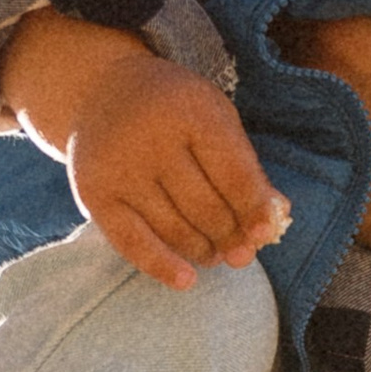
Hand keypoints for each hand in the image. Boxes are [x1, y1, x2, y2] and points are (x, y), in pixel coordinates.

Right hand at [0, 8, 285, 290]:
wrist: (102, 92)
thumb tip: (276, 216)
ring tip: (216, 255)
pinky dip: (162, 265)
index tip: (266, 233)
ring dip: (203, 250)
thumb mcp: (215, 119)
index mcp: (190, 112)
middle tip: (242, 252)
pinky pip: (131, 242)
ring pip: (174, 228)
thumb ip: (244, 166)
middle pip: (204, 206)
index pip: (232, 173)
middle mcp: (150, 138)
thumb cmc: (173, 111)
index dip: (253, 208)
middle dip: (229, 235)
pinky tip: (187, 280)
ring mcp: (119, 168)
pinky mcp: (94, 194)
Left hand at [286, 0, 370, 261]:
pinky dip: (298, 130)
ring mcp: (313, 145)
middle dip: (281, 25)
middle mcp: (313, 91)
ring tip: (308, 65)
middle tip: (300, 11)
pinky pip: (293, 147)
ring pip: (276, 97)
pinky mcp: (323, 188)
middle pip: (271, 45)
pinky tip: (322, 120)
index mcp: (344, 38)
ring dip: (285, 80)